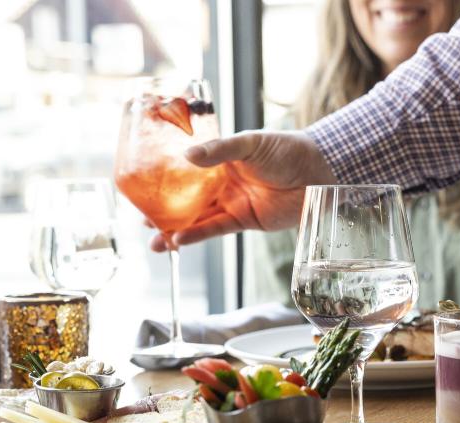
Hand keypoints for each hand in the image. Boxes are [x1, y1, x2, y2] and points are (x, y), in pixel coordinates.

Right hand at [149, 130, 336, 250]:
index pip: (184, 169)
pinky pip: (216, 229)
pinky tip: (179, 241)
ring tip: (153, 242)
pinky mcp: (244, 220)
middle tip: (140, 219)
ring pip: (197, 218)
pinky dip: (198, 235)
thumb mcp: (251, 143)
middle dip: (163, 210)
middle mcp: (222, 181)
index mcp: (220, 158)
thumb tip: (187, 156)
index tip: (139, 187)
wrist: (320, 172)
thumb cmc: (288, 149)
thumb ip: (220, 151)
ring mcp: (232, 201)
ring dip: (175, 230)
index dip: (163, 178)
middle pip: (186, 197)